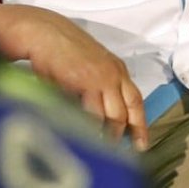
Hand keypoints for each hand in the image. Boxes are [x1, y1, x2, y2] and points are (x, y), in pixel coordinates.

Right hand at [0, 3, 147, 149]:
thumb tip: (100, 117)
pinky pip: (93, 114)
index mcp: (117, 69)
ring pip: (112, 116)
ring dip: (107, 136)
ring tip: (100, 151)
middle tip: (127, 153)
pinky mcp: (86, 82)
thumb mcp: (90, 67)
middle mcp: (114, 73)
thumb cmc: (64, 52)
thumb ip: (98, 87)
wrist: (47, 34)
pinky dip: (91, 128)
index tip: (142, 143)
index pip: (136, 99)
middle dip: (128, 133)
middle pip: (128, 110)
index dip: (140, 123)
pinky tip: (86, 138)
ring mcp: (102, 78)